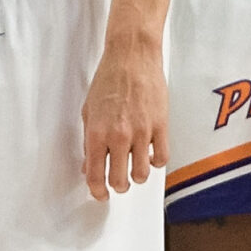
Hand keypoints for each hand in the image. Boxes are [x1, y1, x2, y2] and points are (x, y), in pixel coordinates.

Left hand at [79, 26, 166, 202]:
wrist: (132, 56)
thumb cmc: (108, 79)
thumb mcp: (88, 111)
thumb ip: (88, 141)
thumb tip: (89, 166)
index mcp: (96, 133)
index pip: (95, 176)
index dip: (97, 191)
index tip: (101, 194)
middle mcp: (118, 136)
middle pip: (119, 181)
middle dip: (118, 186)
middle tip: (118, 183)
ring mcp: (142, 132)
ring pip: (142, 174)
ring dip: (138, 176)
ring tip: (135, 169)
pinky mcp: (161, 125)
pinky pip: (162, 158)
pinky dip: (156, 162)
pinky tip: (151, 155)